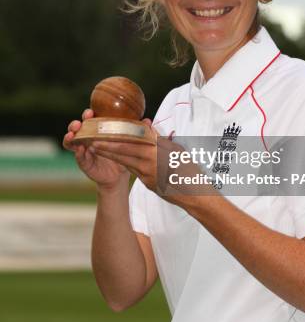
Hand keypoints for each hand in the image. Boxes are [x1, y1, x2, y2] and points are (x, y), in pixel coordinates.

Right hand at [63, 109, 153, 189]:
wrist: (118, 175)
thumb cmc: (122, 154)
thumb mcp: (128, 142)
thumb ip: (135, 131)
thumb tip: (148, 120)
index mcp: (97, 130)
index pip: (89, 119)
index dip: (87, 114)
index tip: (91, 112)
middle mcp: (87, 138)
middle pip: (76, 128)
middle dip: (75, 124)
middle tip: (79, 123)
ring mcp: (83, 150)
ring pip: (71, 141)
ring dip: (70, 137)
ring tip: (72, 135)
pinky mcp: (84, 162)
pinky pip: (78, 157)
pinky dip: (77, 153)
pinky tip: (80, 150)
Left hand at [92, 135, 216, 202]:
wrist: (194, 194)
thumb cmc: (189, 168)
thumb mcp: (177, 149)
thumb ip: (159, 139)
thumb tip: (147, 126)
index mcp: (156, 154)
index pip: (130, 144)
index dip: (114, 139)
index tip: (101, 134)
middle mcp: (149, 165)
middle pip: (124, 154)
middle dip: (107, 148)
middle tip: (92, 141)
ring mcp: (147, 176)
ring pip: (126, 163)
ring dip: (112, 156)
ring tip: (99, 148)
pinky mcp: (148, 184)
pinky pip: (134, 171)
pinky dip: (125, 163)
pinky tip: (118, 159)